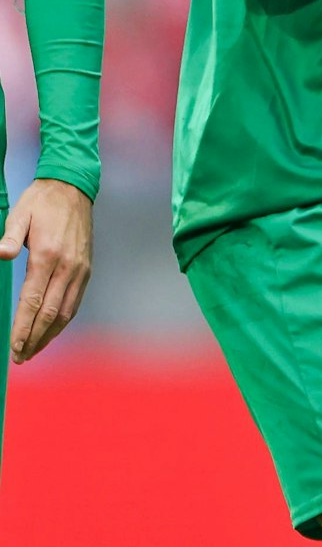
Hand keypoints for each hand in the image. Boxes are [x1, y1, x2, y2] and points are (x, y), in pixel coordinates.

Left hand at [0, 178, 93, 362]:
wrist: (74, 189)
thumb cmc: (41, 202)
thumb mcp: (20, 214)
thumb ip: (10, 236)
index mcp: (48, 256)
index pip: (33, 301)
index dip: (23, 327)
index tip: (13, 346)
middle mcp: (68, 266)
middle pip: (51, 313)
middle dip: (34, 338)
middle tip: (20, 357)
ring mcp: (80, 269)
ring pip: (66, 311)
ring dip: (50, 334)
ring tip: (34, 350)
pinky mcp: (85, 268)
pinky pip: (74, 301)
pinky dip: (63, 321)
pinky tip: (52, 330)